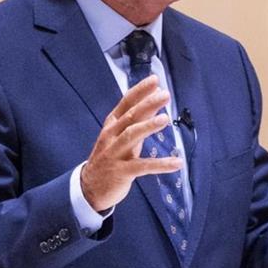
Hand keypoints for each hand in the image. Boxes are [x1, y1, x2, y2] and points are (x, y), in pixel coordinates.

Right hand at [81, 75, 181, 211]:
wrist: (89, 187)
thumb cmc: (110, 156)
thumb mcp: (121, 135)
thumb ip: (138, 118)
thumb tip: (155, 98)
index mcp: (112, 124)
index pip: (126, 102)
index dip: (140, 90)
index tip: (155, 80)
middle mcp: (111, 136)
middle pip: (130, 116)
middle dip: (147, 104)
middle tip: (164, 94)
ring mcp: (115, 154)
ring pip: (131, 136)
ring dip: (148, 126)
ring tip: (165, 118)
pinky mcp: (121, 172)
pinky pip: (143, 167)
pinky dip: (161, 164)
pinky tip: (177, 163)